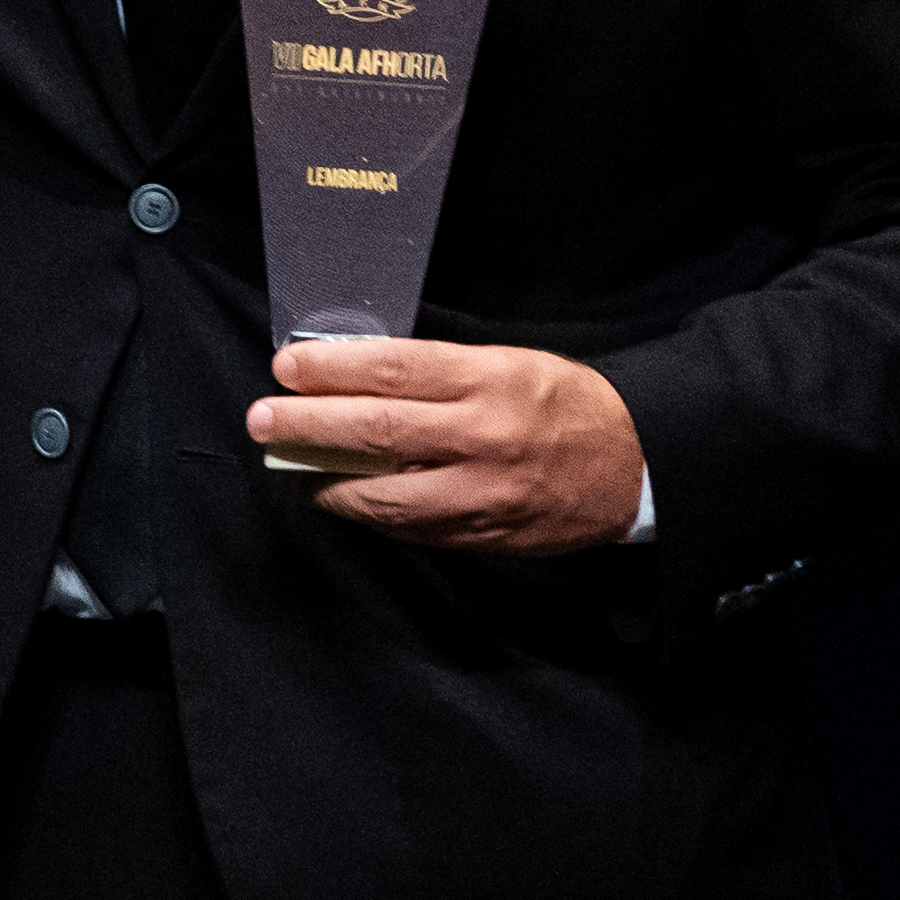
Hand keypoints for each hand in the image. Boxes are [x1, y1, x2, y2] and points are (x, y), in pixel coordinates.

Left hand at [245, 339, 645, 556]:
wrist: (635, 465)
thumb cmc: (567, 403)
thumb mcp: (509, 363)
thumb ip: (441, 372)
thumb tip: (361, 376)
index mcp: (490, 380)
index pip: (393, 370)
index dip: (332, 369)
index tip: (287, 367)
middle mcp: (483, 437)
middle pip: (376, 431)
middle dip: (309, 424)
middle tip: (263, 418)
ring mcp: (482, 494)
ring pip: (385, 495)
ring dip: (328, 481)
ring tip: (293, 465)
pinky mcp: (484, 536)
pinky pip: (413, 527)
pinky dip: (371, 514)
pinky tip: (344, 499)